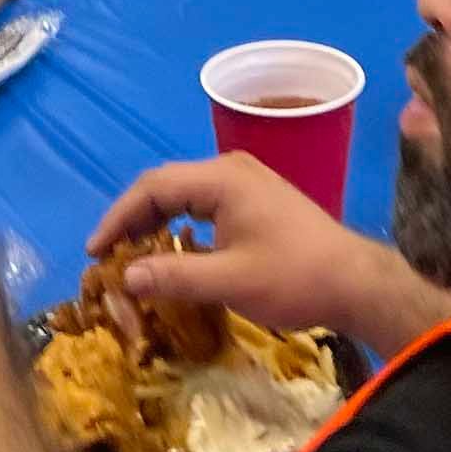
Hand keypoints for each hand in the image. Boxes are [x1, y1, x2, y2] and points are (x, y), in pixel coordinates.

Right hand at [88, 154, 448, 349]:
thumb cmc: (294, 278)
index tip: (94, 252)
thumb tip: (124, 277)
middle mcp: (231, 170)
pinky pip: (204, 204)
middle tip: (106, 256)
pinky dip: (180, 224)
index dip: (118, 217)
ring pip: (184, 194)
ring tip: (131, 254)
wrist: (355, 281)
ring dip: (155, 221)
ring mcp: (247, 183)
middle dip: (132, 219)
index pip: (153, 187)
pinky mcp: (256, 200)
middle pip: (165, 185)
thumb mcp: (230, 281)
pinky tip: (172, 250)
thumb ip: (174, 276)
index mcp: (222, 178)